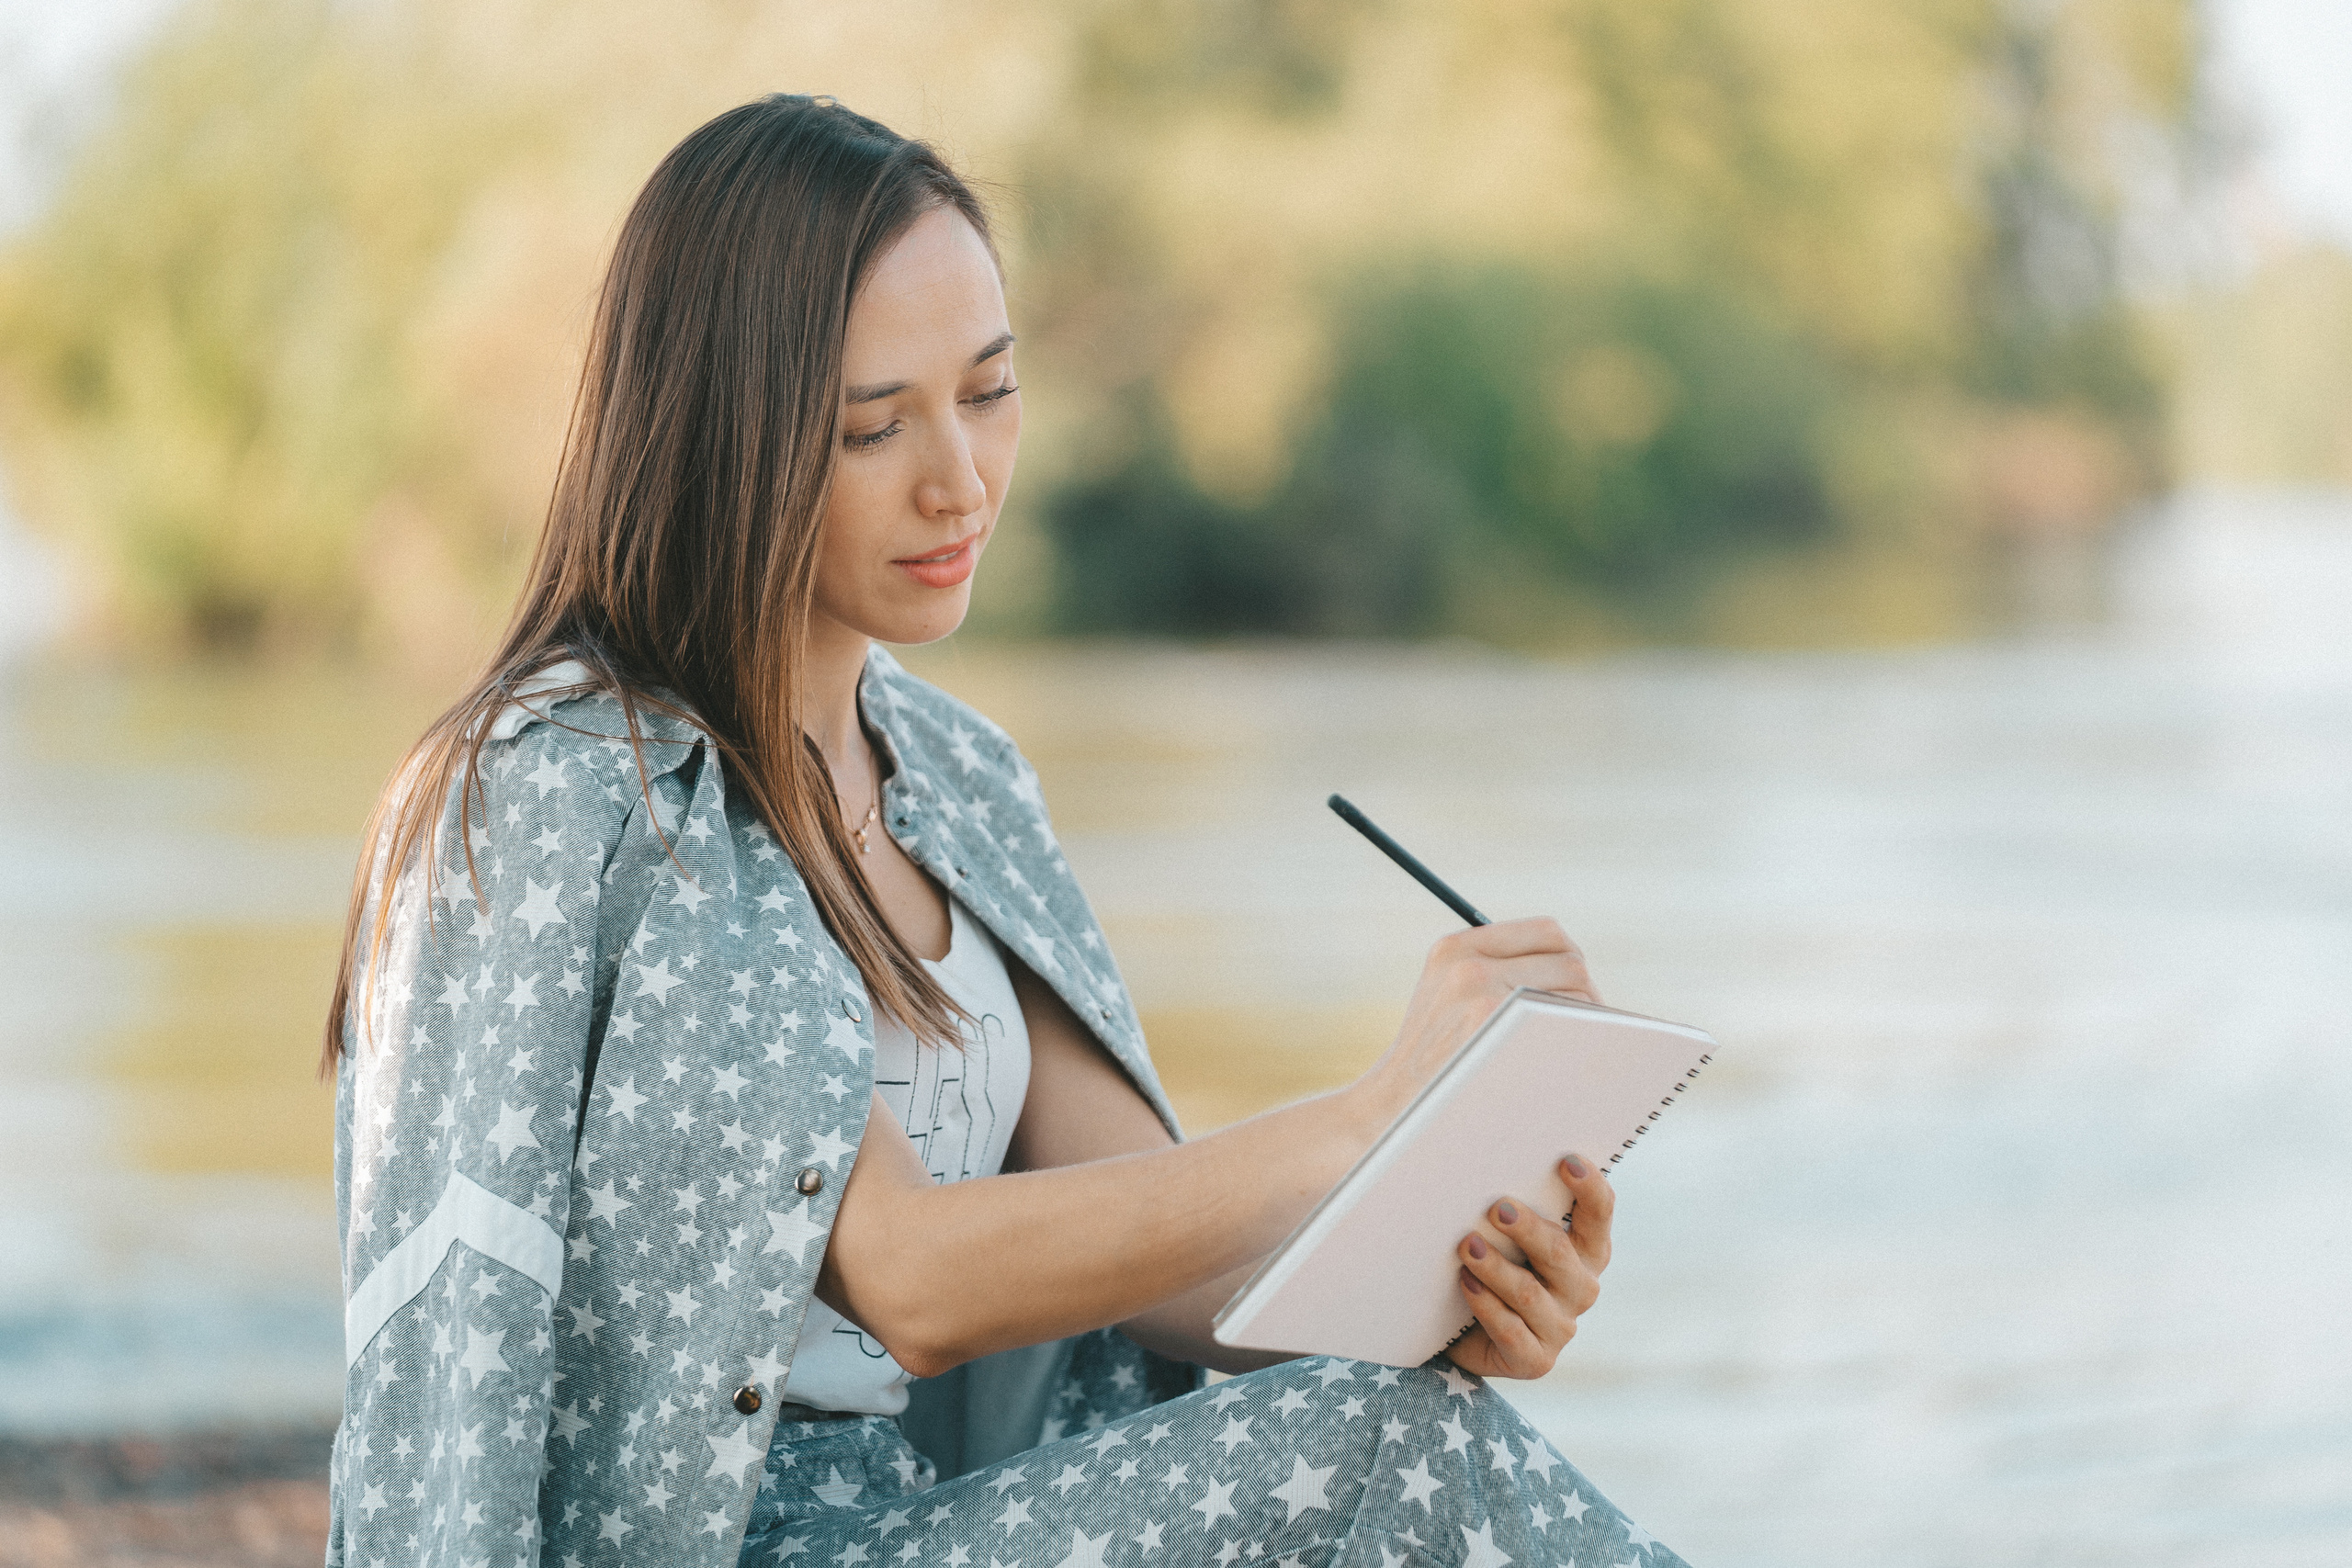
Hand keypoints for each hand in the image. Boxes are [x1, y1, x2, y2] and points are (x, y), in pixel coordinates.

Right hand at [1351, 918, 1596, 1126]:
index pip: (1547, 932)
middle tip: (1584, 1030)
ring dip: (1587, 1024)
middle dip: (1585, 995)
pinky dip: (1582, 1044)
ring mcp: (1482, 998)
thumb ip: (1493, 972)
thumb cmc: (1429, 1066)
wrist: (1387, 1111)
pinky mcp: (1496, 1033)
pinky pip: (1569, 1027)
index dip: (1571, 959)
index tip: (1573, 989)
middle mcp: (1468, 964)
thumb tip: (1575, 972)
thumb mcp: (1443, 997)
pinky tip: (1569, 1065)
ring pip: (1577, 995)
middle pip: (1571, 962)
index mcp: (1455, 948)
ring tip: (1572, 1051)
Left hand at [1443, 1154, 1613, 1378]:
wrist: (1466, 1334)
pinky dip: (1485, 1305)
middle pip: (1561, 1253)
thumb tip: (1490, 1162)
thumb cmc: (1494, 1266)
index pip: (1599, 1215)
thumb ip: (1516, 1206)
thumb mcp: (1509, 1235)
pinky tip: (1465, 1283)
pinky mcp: (1535, 1361)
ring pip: (1529, 1294)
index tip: (1567, 1161)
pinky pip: (1511, 1331)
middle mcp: (1581, 1288)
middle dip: (1528, 1229)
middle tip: (1495, 1208)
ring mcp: (1560, 1328)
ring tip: (1466, 1246)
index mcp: (1586, 1251)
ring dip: (1496, 1268)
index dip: (1590, 1188)